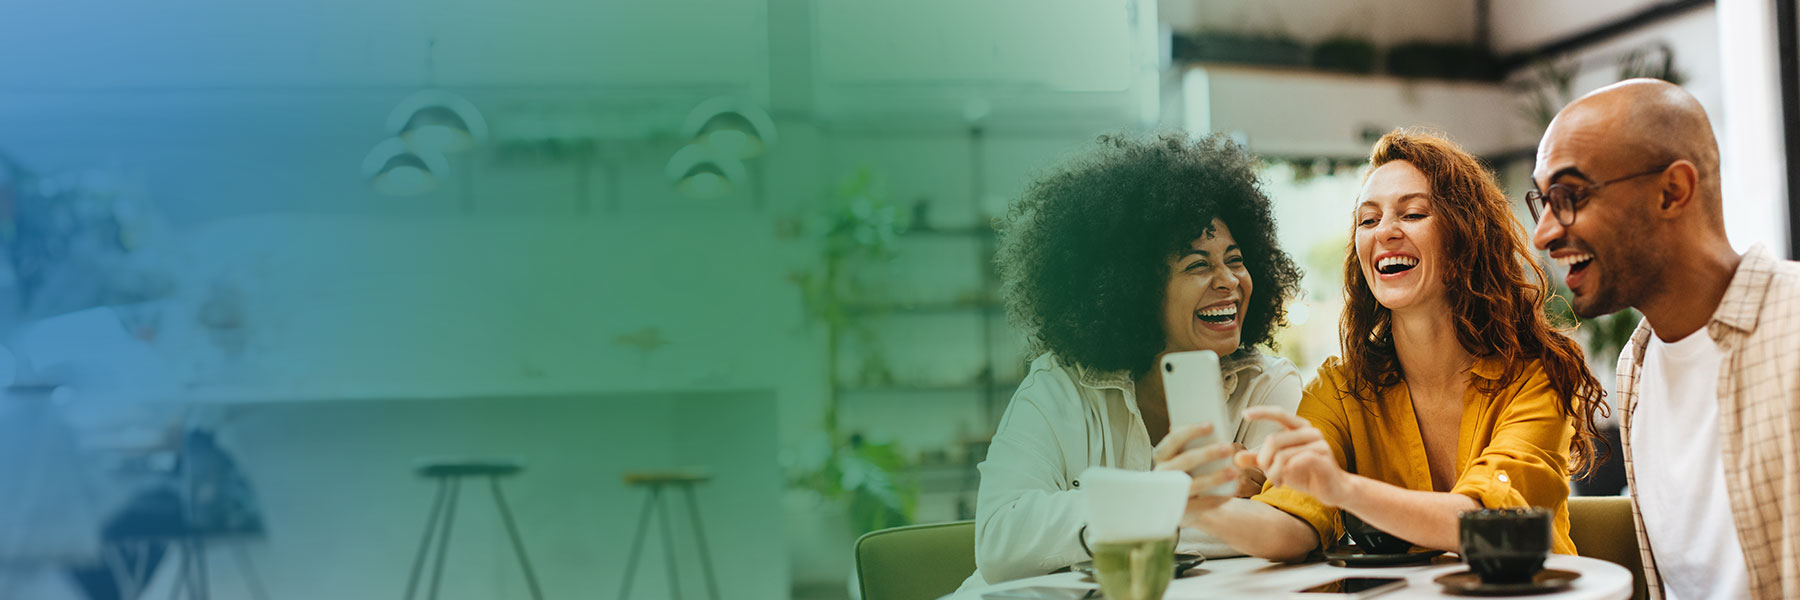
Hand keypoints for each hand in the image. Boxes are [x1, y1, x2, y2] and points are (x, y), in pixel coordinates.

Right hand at [1153, 423, 1238, 512]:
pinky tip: (1231, 493)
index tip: (1211, 425)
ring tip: (1233, 472)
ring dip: (1214, 478)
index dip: (1191, 431)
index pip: (1174, 440)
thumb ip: (1192, 446)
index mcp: (1163, 457)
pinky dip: (1216, 499)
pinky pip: (1200, 505)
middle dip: (1207, 453)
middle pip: (1185, 461)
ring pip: (1193, 484)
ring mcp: (1170, 493)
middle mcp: (1162, 474)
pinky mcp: (1180, 510)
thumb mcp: (1183, 458)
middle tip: (1228, 447)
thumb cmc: (1185, 472)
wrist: (1175, 502)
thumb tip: (1213, 429)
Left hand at [1237, 407, 1354, 505]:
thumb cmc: (1306, 474)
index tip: (1244, 414)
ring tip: (1277, 481)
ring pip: (1282, 455)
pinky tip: (1287, 480)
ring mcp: (1319, 444)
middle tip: (1266, 473)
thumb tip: (1237, 458)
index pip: (1279, 414)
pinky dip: (1286, 473)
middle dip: (1264, 461)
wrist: (1333, 490)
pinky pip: (1297, 462)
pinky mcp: (1324, 459)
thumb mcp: (1279, 466)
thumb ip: (1260, 460)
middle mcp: (1310, 432)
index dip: (1262, 412)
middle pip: (1273, 440)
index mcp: (1299, 428)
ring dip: (1274, 472)